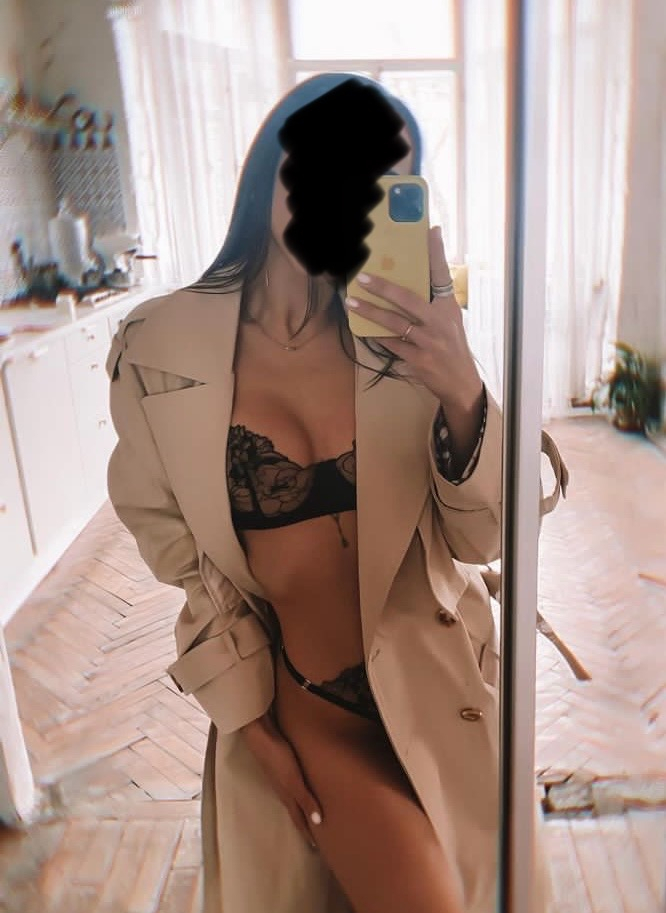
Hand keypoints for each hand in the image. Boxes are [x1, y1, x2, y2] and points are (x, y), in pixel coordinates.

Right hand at [240, 713, 322, 850]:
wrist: (260, 736)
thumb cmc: (278, 758)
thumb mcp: (294, 780)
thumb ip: (305, 799)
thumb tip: (318, 822)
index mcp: (287, 796)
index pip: (299, 819)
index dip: (307, 833)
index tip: (315, 847)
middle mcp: (284, 789)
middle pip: (297, 811)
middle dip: (306, 823)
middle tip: (316, 835)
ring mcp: (281, 778)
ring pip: (294, 798)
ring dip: (303, 807)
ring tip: (312, 814)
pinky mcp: (281, 765)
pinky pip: (293, 784)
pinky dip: (300, 792)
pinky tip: (303, 785)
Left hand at [345, 225, 482, 412]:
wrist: (460, 381)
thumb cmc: (451, 346)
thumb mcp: (450, 320)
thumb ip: (434, 300)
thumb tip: (417, 278)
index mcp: (448, 307)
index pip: (442, 274)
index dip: (436, 252)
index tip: (431, 230)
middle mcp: (439, 322)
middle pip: (408, 299)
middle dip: (384, 287)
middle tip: (362, 277)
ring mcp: (428, 342)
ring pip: (394, 323)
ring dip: (370, 312)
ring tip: (351, 302)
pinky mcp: (418, 359)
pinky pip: (391, 344)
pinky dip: (376, 335)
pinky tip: (362, 328)